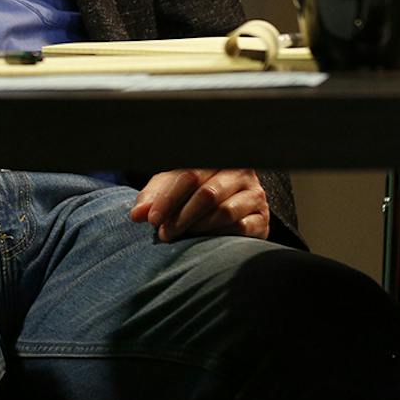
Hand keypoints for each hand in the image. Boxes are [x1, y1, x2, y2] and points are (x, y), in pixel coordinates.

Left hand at [131, 168, 269, 241]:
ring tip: (182, 237)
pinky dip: (219, 236)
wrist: (228, 209)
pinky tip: (206, 241)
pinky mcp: (262, 218)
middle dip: (181, 217)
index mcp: (214, 158)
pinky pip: (241, 228)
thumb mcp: (170, 189)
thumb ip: (152, 198)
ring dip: (198, 227)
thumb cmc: (191, 194)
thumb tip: (137, 215)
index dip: (168, 198)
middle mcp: (238, 172)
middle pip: (207, 194)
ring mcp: (254, 194)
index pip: (189, 175)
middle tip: (164, 234)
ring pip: (224, 211)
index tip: (152, 219)